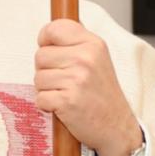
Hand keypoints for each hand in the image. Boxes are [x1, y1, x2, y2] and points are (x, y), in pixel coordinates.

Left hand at [34, 19, 139, 155]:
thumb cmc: (102, 94)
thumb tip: (49, 31)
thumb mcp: (98, 59)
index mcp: (93, 44)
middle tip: (64, 81)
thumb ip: (76, 43)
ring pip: (38, 78)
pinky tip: (63, 107)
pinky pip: (40, 98)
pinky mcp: (67, 101)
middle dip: (46, 70)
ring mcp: (76, 80)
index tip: (51, 50)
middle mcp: (85, 58)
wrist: (117, 127)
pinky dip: (47, 106)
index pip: (55, 28)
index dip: (45, 39)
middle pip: (40, 56)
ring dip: (47, 90)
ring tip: (66, 94)